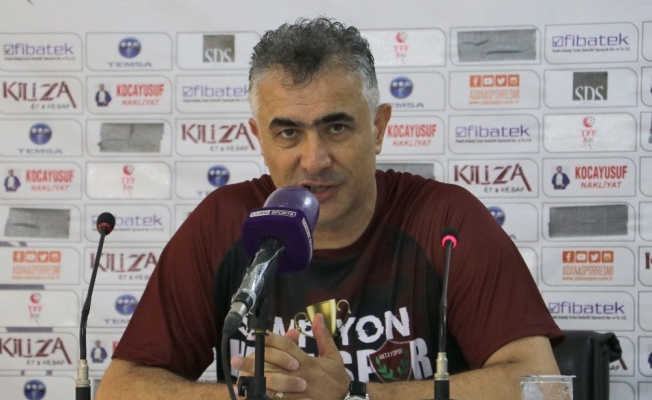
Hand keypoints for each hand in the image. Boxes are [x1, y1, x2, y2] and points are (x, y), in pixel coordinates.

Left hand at [232, 313, 349, 399]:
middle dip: (253, 364)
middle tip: (235, 362)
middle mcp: (300, 375)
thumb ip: (323, 337)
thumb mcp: (334, 356)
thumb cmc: (338, 378)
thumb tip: (318, 316)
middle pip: (273, 367)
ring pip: (273, 387)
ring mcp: (298, 393)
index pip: (286, 347)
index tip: (256, 337)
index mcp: (307, 361)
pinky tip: (252, 399)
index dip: (270, 340)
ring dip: (254, 385)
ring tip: (238, 384)